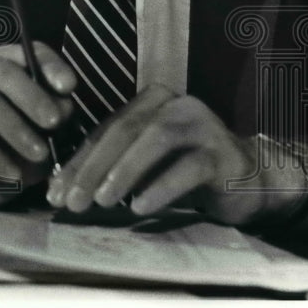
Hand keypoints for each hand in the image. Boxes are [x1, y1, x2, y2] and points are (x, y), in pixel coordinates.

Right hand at [0, 41, 75, 206]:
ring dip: (14, 130)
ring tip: (38, 154)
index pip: (28, 51)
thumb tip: (61, 108)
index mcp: (4, 61)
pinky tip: (11, 173)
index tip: (69, 87)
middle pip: (1, 72)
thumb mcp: (45, 128)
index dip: (50, 66)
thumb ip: (56, 112)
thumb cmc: (21, 142)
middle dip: (30, 97)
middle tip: (53, 123)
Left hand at [45, 84, 275, 225]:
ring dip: (123, 171)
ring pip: (154, 140)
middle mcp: (174, 103)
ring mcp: (202, 123)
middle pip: (124, 131)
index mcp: (149, 100)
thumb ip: (108, 167)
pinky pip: (188, 168)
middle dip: (93, 168)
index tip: (55, 192)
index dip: (78, 161)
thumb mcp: (143, 164)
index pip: (105, 130)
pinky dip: (161, 187)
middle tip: (72, 201)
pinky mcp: (224, 152)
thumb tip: (60, 188)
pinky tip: (140, 207)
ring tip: (102, 201)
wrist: (252, 180)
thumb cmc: (185, 170)